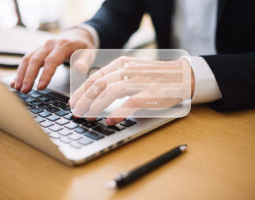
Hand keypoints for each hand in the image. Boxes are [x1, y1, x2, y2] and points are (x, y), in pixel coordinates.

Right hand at [10, 28, 94, 92]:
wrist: (77, 36)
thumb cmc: (84, 47)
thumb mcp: (90, 52)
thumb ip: (85, 61)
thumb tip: (80, 69)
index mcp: (63, 45)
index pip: (51, 60)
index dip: (45, 74)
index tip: (40, 87)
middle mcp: (50, 44)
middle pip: (35, 60)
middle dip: (28, 76)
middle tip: (25, 90)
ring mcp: (42, 46)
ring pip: (27, 59)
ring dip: (21, 74)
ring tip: (17, 88)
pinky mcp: (38, 50)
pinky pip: (27, 59)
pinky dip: (20, 71)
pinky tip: (15, 82)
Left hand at [69, 56, 194, 125]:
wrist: (181, 76)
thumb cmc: (155, 75)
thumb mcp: (133, 69)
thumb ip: (116, 77)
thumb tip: (95, 92)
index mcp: (122, 64)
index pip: (95, 77)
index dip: (81, 91)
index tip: (73, 102)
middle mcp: (129, 71)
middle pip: (99, 85)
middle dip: (84, 101)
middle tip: (77, 113)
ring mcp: (140, 82)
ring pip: (110, 93)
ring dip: (96, 107)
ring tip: (89, 117)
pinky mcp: (150, 93)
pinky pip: (129, 103)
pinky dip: (117, 113)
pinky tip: (110, 121)